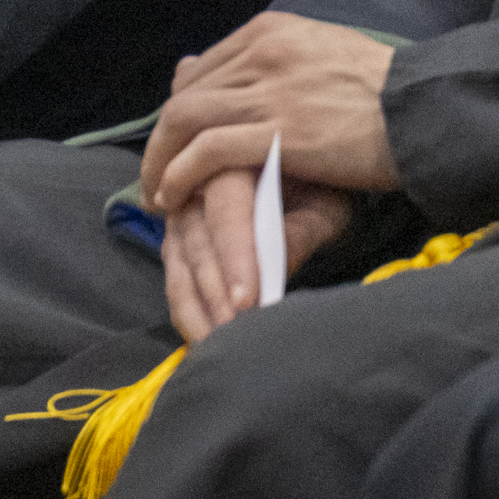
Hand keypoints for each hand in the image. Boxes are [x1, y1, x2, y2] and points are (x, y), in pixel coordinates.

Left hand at [140, 7, 400, 208]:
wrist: (427, 111)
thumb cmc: (385, 92)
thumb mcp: (321, 56)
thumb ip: (273, 63)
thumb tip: (225, 74)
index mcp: (271, 30)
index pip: (203, 68)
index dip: (180, 110)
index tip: (173, 144)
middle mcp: (262, 51)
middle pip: (187, 94)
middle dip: (163, 139)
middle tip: (156, 175)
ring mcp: (269, 91)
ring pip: (186, 120)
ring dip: (161, 161)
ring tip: (157, 195)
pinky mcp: (280, 133)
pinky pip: (207, 151)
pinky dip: (180, 174)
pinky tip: (173, 197)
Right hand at [159, 160, 356, 342]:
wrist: (307, 172)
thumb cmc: (322, 188)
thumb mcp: (325, 204)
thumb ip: (300, 232)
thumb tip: (279, 270)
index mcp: (235, 154)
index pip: (227, 208)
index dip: (235, 256)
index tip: (247, 301)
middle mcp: (197, 177)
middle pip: (196, 237)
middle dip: (215, 290)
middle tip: (235, 334)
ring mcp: (182, 208)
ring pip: (178, 260)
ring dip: (196, 305)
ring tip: (219, 344)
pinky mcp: (176, 237)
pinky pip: (174, 274)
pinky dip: (185, 308)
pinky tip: (203, 337)